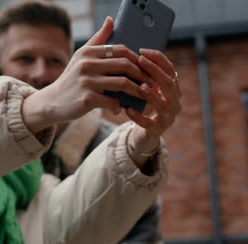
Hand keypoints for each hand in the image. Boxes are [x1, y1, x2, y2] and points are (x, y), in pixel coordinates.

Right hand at [22, 17, 151, 132]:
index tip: (147, 67)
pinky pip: (112, 101)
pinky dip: (119, 106)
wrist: (52, 102)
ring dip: (137, 91)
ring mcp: (86, 82)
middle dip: (142, 74)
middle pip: (125, 65)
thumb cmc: (71, 79)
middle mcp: (86, 65)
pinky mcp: (87, 99)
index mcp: (88, 53)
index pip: (121, 50)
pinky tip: (119, 108)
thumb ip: (98, 39)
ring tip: (142, 96)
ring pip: (122, 83)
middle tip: (151, 83)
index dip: (138, 59)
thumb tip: (111, 20)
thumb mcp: (81, 57)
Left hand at [125, 48, 181, 164]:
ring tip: (139, 86)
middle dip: (155, 71)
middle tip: (140, 61)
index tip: (142, 50)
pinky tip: (127, 109)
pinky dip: (138, 117)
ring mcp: (167, 118)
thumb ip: (142, 76)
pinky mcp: (157, 131)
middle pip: (169, 84)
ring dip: (151, 94)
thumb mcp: (144, 90)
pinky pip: (149, 124)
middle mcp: (174, 102)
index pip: (170, 70)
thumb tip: (129, 53)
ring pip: (162, 105)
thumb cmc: (142, 107)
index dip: (158, 59)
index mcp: (172, 90)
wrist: (143, 135)